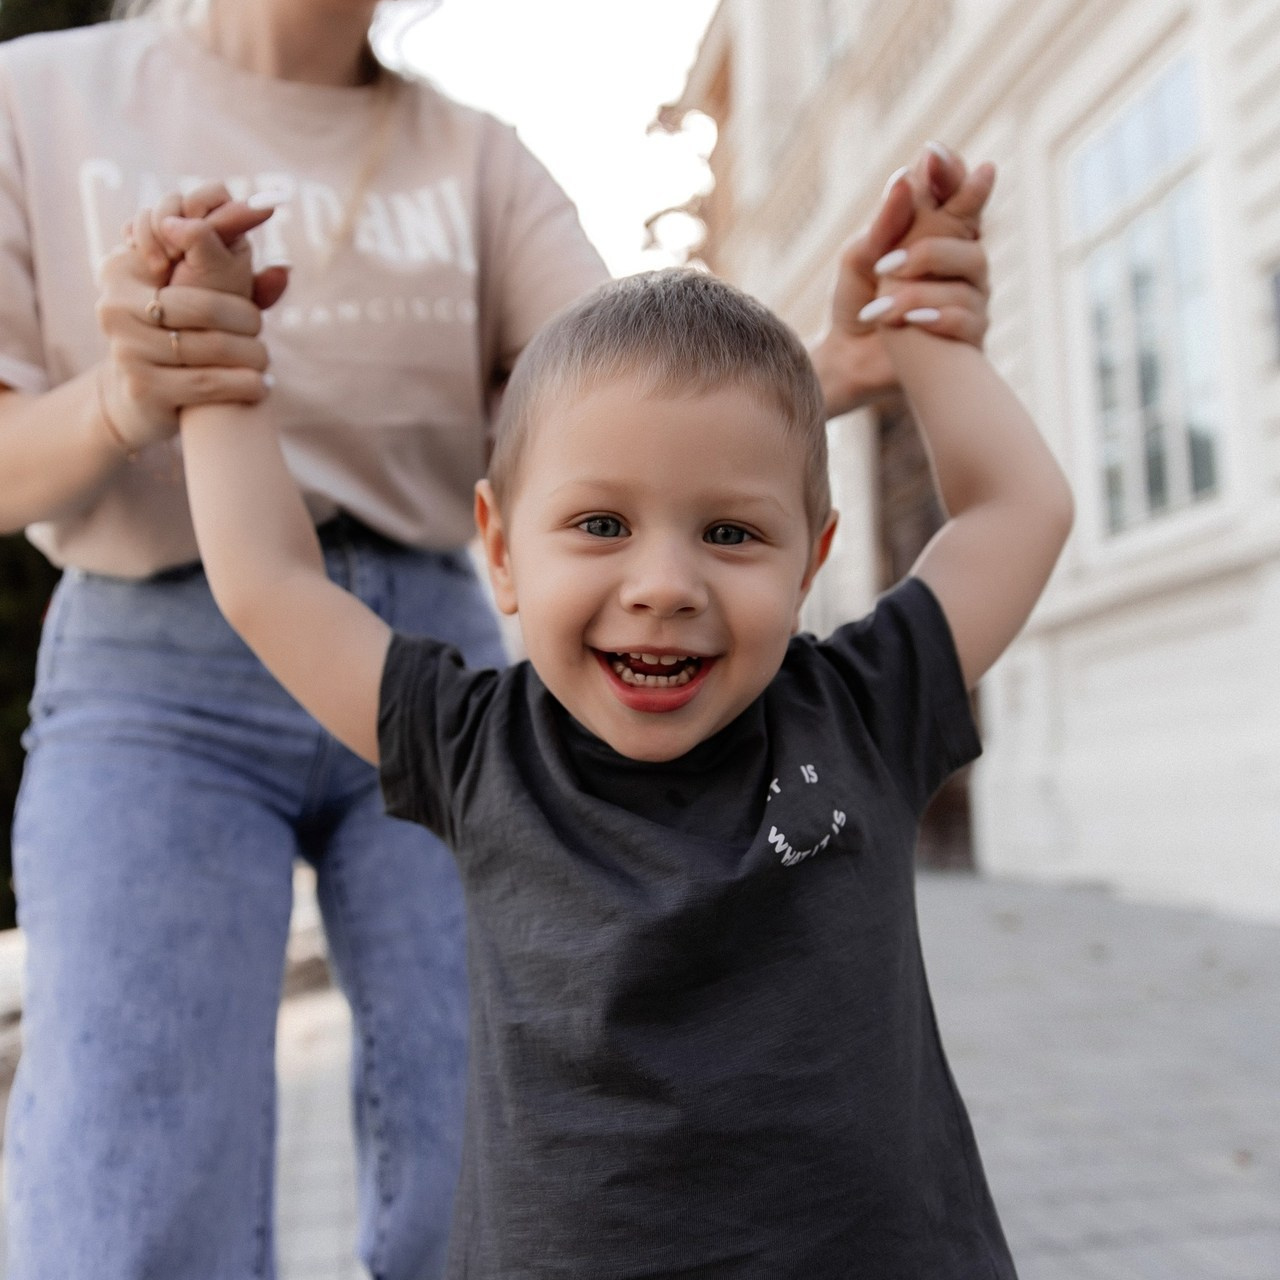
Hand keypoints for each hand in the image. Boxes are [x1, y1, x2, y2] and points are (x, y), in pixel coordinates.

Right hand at [93, 185, 284, 451]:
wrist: (140, 397)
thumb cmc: (176, 335)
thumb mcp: (193, 294)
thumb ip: (229, 270)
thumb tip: (284, 271)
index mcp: (124, 267)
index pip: (185, 243)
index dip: (224, 259)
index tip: (246, 282)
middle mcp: (115, 303)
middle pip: (205, 306)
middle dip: (246, 320)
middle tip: (261, 330)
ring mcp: (125, 346)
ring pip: (210, 346)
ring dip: (251, 356)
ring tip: (264, 361)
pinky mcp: (141, 386)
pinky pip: (206, 383)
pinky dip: (242, 384)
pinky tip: (261, 386)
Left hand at [811, 145, 994, 416]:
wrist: (850, 360)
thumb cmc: (858, 302)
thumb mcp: (862, 256)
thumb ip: (886, 221)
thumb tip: (906, 177)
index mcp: (937, 230)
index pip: (955, 189)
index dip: (950, 171)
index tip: (931, 156)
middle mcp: (962, 257)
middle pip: (971, 224)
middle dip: (941, 223)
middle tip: (902, 236)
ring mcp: (972, 293)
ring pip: (973, 264)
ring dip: (925, 269)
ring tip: (883, 285)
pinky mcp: (970, 332)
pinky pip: (967, 315)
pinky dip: (934, 313)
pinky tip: (908, 318)